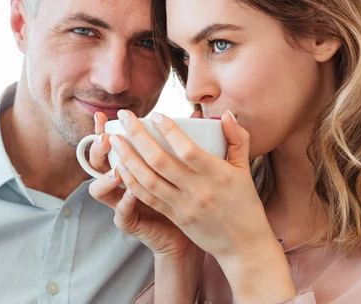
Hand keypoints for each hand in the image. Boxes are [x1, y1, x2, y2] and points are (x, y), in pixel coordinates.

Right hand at [89, 109, 204, 260]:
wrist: (187, 232)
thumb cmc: (187, 194)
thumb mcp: (185, 164)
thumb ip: (186, 139)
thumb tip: (199, 113)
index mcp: (131, 166)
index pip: (107, 145)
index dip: (100, 131)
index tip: (102, 116)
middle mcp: (121, 183)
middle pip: (97, 164)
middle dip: (97, 148)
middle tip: (106, 137)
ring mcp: (123, 204)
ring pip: (100, 190)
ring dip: (105, 178)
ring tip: (117, 168)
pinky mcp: (132, 223)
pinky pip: (122, 215)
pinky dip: (125, 203)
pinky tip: (132, 193)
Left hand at [111, 110, 296, 301]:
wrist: (243, 246)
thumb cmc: (245, 204)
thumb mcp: (245, 169)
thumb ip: (237, 139)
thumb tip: (225, 114)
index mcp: (217, 175)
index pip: (187, 149)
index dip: (169, 131)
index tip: (155, 114)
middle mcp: (197, 190)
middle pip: (160, 161)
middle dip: (138, 136)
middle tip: (125, 116)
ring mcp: (183, 206)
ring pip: (148, 180)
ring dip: (127, 158)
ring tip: (114, 140)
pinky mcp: (175, 217)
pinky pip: (148, 198)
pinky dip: (132, 181)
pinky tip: (120, 167)